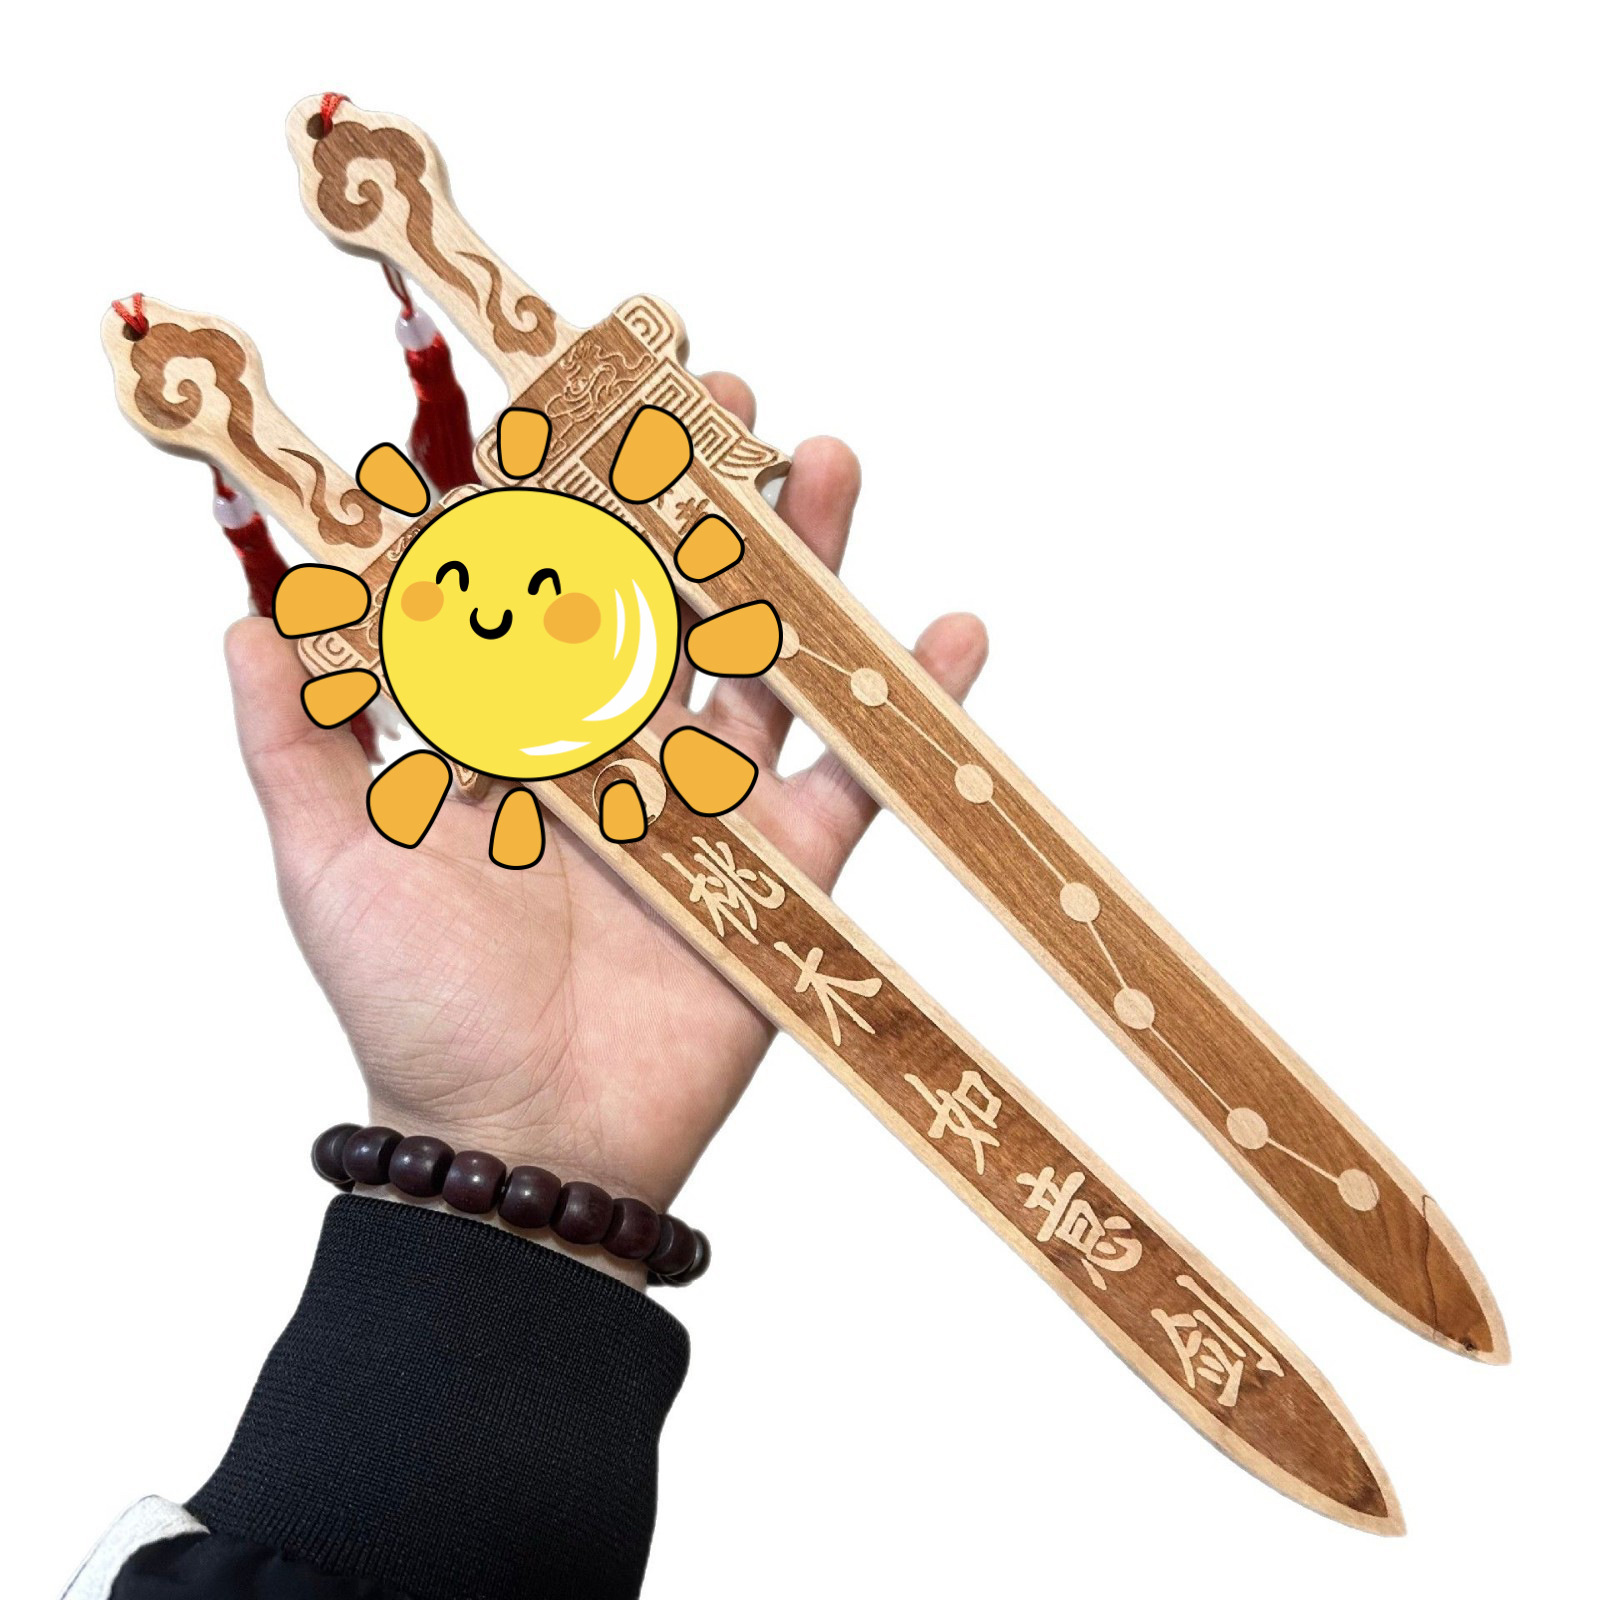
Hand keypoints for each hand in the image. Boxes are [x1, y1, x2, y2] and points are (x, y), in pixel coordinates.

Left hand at [225, 374, 986, 1220]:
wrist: (523, 1140)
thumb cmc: (414, 1005)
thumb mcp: (333, 863)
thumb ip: (297, 741)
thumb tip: (248, 616)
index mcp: (515, 733)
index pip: (546, 581)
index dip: (563, 489)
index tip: (576, 390)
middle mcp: (616, 751)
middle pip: (668, 595)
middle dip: (697, 493)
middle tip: (724, 394)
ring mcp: (708, 805)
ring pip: (767, 659)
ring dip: (805, 562)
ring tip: (832, 461)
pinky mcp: (784, 869)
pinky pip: (863, 781)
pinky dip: (913, 712)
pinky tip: (954, 631)